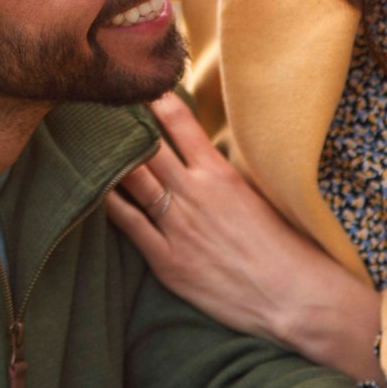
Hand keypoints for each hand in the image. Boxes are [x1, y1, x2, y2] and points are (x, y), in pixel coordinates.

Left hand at [105, 94, 380, 377]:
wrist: (295, 299)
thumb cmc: (286, 249)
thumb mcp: (259, 196)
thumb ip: (225, 176)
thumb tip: (203, 157)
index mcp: (220, 174)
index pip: (180, 125)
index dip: (157, 102)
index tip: (142, 88)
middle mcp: (195, 194)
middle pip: (147, 148)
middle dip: (125, 126)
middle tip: (104, 108)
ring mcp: (178, 227)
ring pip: (133, 180)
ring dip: (112, 160)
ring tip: (92, 142)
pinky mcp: (167, 261)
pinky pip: (128, 224)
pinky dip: (110, 203)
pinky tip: (94, 188)